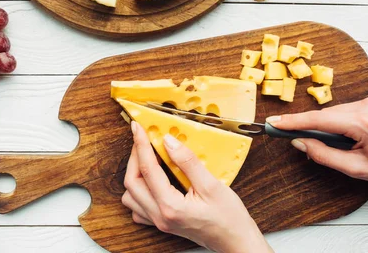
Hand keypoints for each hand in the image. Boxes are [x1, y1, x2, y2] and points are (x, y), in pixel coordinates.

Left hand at [122, 121, 272, 252]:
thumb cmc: (229, 218)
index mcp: (170, 206)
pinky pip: (138, 208)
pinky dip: (138, 191)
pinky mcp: (161, 223)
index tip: (138, 127)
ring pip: (131, 197)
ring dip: (134, 174)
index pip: (148, 169)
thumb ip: (188, 162)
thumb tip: (169, 141)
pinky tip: (150, 180)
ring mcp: (158, 222)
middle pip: (132, 182)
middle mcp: (159, 216)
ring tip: (146, 157)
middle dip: (134, 157)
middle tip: (143, 139)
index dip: (141, 144)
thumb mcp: (212, 185)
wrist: (236, 241)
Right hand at [268, 95, 367, 187]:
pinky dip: (338, 123)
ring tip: (337, 147)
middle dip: (309, 127)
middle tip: (290, 137)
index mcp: (364, 122)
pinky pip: (346, 111)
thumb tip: (300, 142)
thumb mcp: (357, 169)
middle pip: (325, 115)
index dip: (292, 121)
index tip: (273, 122)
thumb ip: (323, 154)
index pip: (318, 119)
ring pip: (334, 112)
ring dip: (326, 127)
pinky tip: (344, 138)